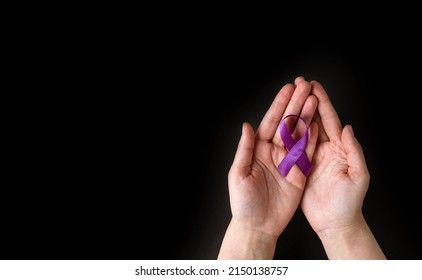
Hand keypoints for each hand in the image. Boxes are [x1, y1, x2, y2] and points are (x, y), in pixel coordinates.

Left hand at [218, 80, 317, 258]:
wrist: (258, 225)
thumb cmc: (243, 202)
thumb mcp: (239, 174)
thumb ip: (244, 149)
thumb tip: (246, 126)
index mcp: (258, 149)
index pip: (270, 122)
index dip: (279, 105)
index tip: (288, 89)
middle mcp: (273, 152)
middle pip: (287, 124)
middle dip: (296, 105)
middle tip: (306, 86)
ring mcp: (287, 162)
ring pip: (299, 135)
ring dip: (307, 117)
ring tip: (315, 99)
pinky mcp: (299, 173)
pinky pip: (308, 153)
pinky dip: (313, 139)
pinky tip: (319, 124)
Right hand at [300, 78, 384, 258]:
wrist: (336, 223)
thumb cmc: (350, 203)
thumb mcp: (359, 177)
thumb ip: (355, 152)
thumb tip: (348, 128)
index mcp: (339, 148)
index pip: (329, 120)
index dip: (322, 102)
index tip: (313, 86)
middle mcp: (325, 149)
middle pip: (313, 120)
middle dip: (306, 101)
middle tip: (298, 83)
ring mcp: (311, 158)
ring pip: (301, 130)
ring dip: (294, 113)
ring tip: (287, 97)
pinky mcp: (299, 168)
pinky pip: (291, 148)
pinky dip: (286, 134)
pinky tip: (279, 123)